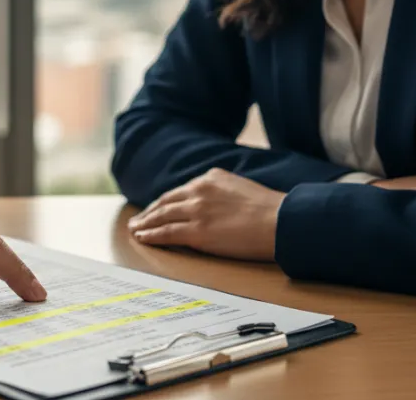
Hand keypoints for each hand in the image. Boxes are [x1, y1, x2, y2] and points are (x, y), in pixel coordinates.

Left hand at [127, 168, 285, 261]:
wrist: (280, 221)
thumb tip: (218, 203)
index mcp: (211, 178)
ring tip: (135, 229)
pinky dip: (150, 235)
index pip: (181, 191)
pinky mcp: (196, 231)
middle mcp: (199, 190)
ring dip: (145, 223)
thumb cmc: (270, 210)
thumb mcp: (242, 188)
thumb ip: (224, 192)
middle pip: (166, 201)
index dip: (166, 201)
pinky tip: (142, 237)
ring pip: (161, 216)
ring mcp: (196, 210)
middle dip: (150, 211)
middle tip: (139, 219)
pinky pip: (165, 233)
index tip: (158, 207)